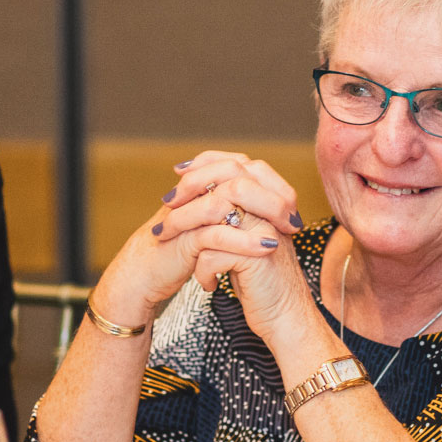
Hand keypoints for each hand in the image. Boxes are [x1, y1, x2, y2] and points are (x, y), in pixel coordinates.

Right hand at [88, 150, 299, 329]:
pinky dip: (245, 241)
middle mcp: (196, 190)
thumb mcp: (213, 224)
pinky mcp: (183, 237)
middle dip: (272, 193)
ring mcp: (188, 210)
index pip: (245, 167)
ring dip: (264, 211)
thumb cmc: (184, 249)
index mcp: (204, 183)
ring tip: (286, 229)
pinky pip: (217, 232)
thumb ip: (235, 207)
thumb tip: (274, 201)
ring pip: (230, 196)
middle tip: (293, 215)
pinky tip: (266, 247)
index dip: (273, 184)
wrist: (148, 273)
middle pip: (240, 173)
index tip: (294, 206)